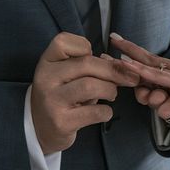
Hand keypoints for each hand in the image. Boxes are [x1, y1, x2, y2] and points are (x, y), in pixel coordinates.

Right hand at [31, 33, 139, 152]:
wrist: (41, 128)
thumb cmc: (61, 96)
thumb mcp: (65, 75)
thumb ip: (87, 66)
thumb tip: (122, 65)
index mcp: (47, 62)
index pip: (64, 41)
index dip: (85, 46)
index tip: (97, 57)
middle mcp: (45, 79)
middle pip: (86, 63)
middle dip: (113, 70)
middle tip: (129, 77)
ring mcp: (52, 100)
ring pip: (91, 86)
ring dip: (110, 89)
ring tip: (111, 94)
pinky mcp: (61, 122)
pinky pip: (95, 112)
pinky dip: (106, 111)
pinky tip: (104, 112)